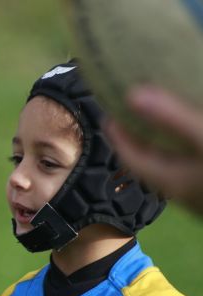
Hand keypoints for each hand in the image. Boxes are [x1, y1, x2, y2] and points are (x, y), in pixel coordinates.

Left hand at [105, 86, 202, 215]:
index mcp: (168, 179)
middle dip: (138, 133)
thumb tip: (132, 95)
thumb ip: (172, 118)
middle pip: (147, 159)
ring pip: (170, 162)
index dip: (116, 132)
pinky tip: (195, 129)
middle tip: (135, 105)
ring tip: (164, 111)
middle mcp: (179, 189)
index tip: (110, 108)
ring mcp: (197, 191)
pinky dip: (185, 145)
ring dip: (163, 138)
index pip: (128, 155)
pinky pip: (191, 163)